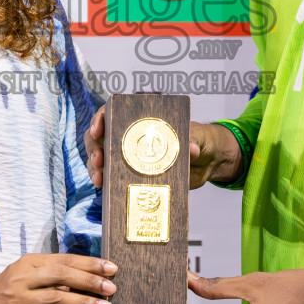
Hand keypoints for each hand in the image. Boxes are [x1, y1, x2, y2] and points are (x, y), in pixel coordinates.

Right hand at [0, 255, 116, 303]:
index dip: (90, 263)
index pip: (64, 260)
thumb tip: (85, 275)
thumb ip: (50, 271)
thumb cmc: (7, 288)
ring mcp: (23, 302)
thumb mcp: (25, 272)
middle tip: (112, 287)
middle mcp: (26, 279)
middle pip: (63, 275)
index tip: (111, 267)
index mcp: (30, 262)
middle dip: (91, 281)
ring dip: (85, 303)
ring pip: (59, 299)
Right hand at [85, 108, 241, 190]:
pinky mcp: (133, 175)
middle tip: (99, 162)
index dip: (100, 119)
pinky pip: (113, 178)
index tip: (97, 131)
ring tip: (100, 181)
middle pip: (101, 137)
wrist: (208, 162)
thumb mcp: (198, 138)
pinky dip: (106, 183)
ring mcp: (129, 157)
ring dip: (96, 169)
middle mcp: (130, 137)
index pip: (112, 113)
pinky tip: (105, 190)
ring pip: (102, 159)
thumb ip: (193, 141)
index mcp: (142, 120)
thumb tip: (190, 149)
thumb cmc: (200, 140)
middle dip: (95, 149)